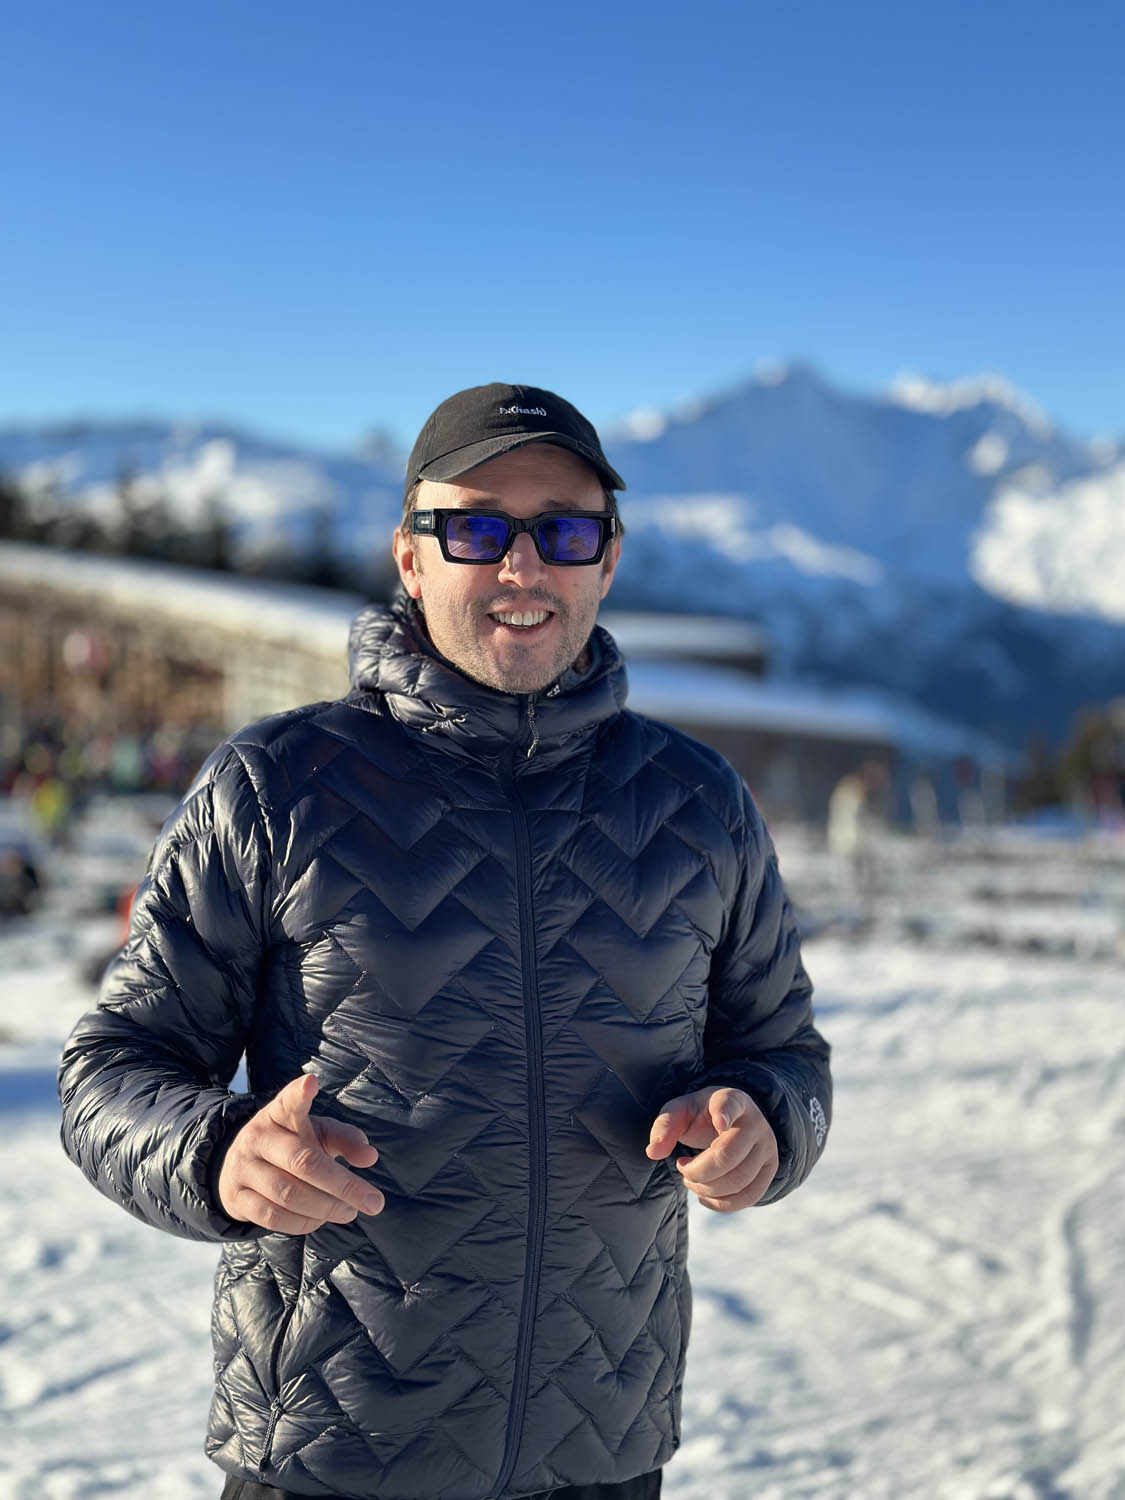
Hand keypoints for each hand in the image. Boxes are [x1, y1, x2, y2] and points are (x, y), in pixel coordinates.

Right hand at [217, 1073, 383, 1233]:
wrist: (241, 1167)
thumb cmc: (292, 1144)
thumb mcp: (318, 1133)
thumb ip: (346, 1139)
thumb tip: (370, 1157)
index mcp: (279, 1113)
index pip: (288, 1101)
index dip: (299, 1093)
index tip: (311, 1083)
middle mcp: (258, 1137)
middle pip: (303, 1161)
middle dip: (343, 1185)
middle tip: (374, 1202)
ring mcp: (243, 1167)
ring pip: (289, 1194)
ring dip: (326, 1208)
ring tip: (350, 1212)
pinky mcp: (236, 1198)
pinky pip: (273, 1217)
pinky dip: (302, 1223)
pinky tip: (320, 1220)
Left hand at [645, 1086, 777, 1212]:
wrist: (732, 1121)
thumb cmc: (701, 1115)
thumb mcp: (680, 1111)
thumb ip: (665, 1127)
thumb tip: (653, 1152)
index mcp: (732, 1099)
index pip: (730, 1104)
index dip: (725, 1113)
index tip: (719, 1122)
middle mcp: (755, 1122)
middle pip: (727, 1156)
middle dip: (697, 1171)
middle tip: (682, 1166)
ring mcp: (767, 1147)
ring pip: (739, 1181)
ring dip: (706, 1189)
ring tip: (691, 1179)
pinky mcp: (770, 1169)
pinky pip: (750, 1197)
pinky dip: (723, 1204)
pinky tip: (704, 1196)